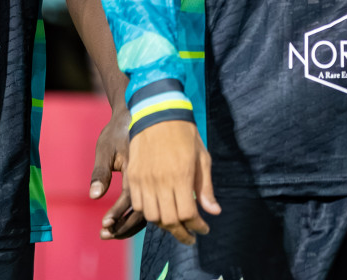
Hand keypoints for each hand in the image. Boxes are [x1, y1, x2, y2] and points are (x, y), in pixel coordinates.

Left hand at [92, 103, 145, 239]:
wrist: (137, 111)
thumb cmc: (117, 131)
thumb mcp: (105, 148)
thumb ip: (100, 173)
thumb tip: (94, 197)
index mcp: (138, 166)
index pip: (131, 196)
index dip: (118, 212)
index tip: (105, 224)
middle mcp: (149, 175)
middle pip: (144, 209)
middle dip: (125, 226)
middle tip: (106, 234)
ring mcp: (154, 178)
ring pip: (149, 209)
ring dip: (130, 224)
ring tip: (110, 233)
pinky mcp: (154, 181)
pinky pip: (150, 202)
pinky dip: (137, 215)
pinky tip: (123, 221)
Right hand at [125, 120, 220, 246]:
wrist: (158, 112)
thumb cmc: (185, 134)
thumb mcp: (202, 158)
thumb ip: (206, 188)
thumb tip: (213, 212)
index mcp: (181, 176)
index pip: (188, 214)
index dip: (197, 226)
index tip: (204, 229)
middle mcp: (160, 181)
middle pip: (169, 220)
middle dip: (182, 232)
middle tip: (190, 235)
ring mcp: (144, 179)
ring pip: (152, 216)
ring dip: (165, 224)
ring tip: (175, 223)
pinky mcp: (132, 176)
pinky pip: (138, 204)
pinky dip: (149, 212)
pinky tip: (159, 209)